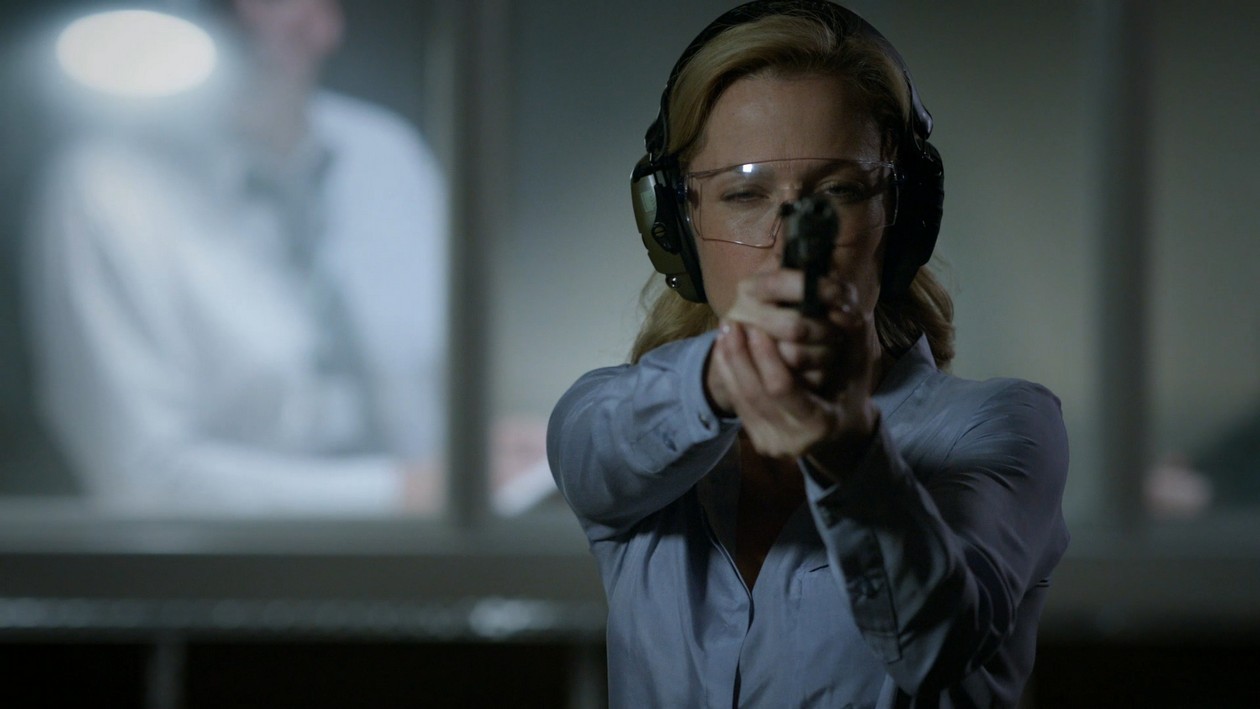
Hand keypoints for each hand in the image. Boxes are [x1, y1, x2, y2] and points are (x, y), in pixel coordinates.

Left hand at [704, 269, 879, 466]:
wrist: (840, 433)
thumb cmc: (851, 391)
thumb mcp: (858, 365)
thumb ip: (852, 336)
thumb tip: (836, 309)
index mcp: (820, 423)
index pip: (782, 388)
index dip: (766, 357)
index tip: (755, 327)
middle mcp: (793, 441)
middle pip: (754, 394)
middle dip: (740, 356)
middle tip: (730, 322)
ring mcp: (772, 444)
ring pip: (741, 399)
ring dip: (729, 362)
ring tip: (724, 330)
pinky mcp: (759, 442)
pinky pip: (737, 403)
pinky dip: (728, 374)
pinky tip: (723, 349)